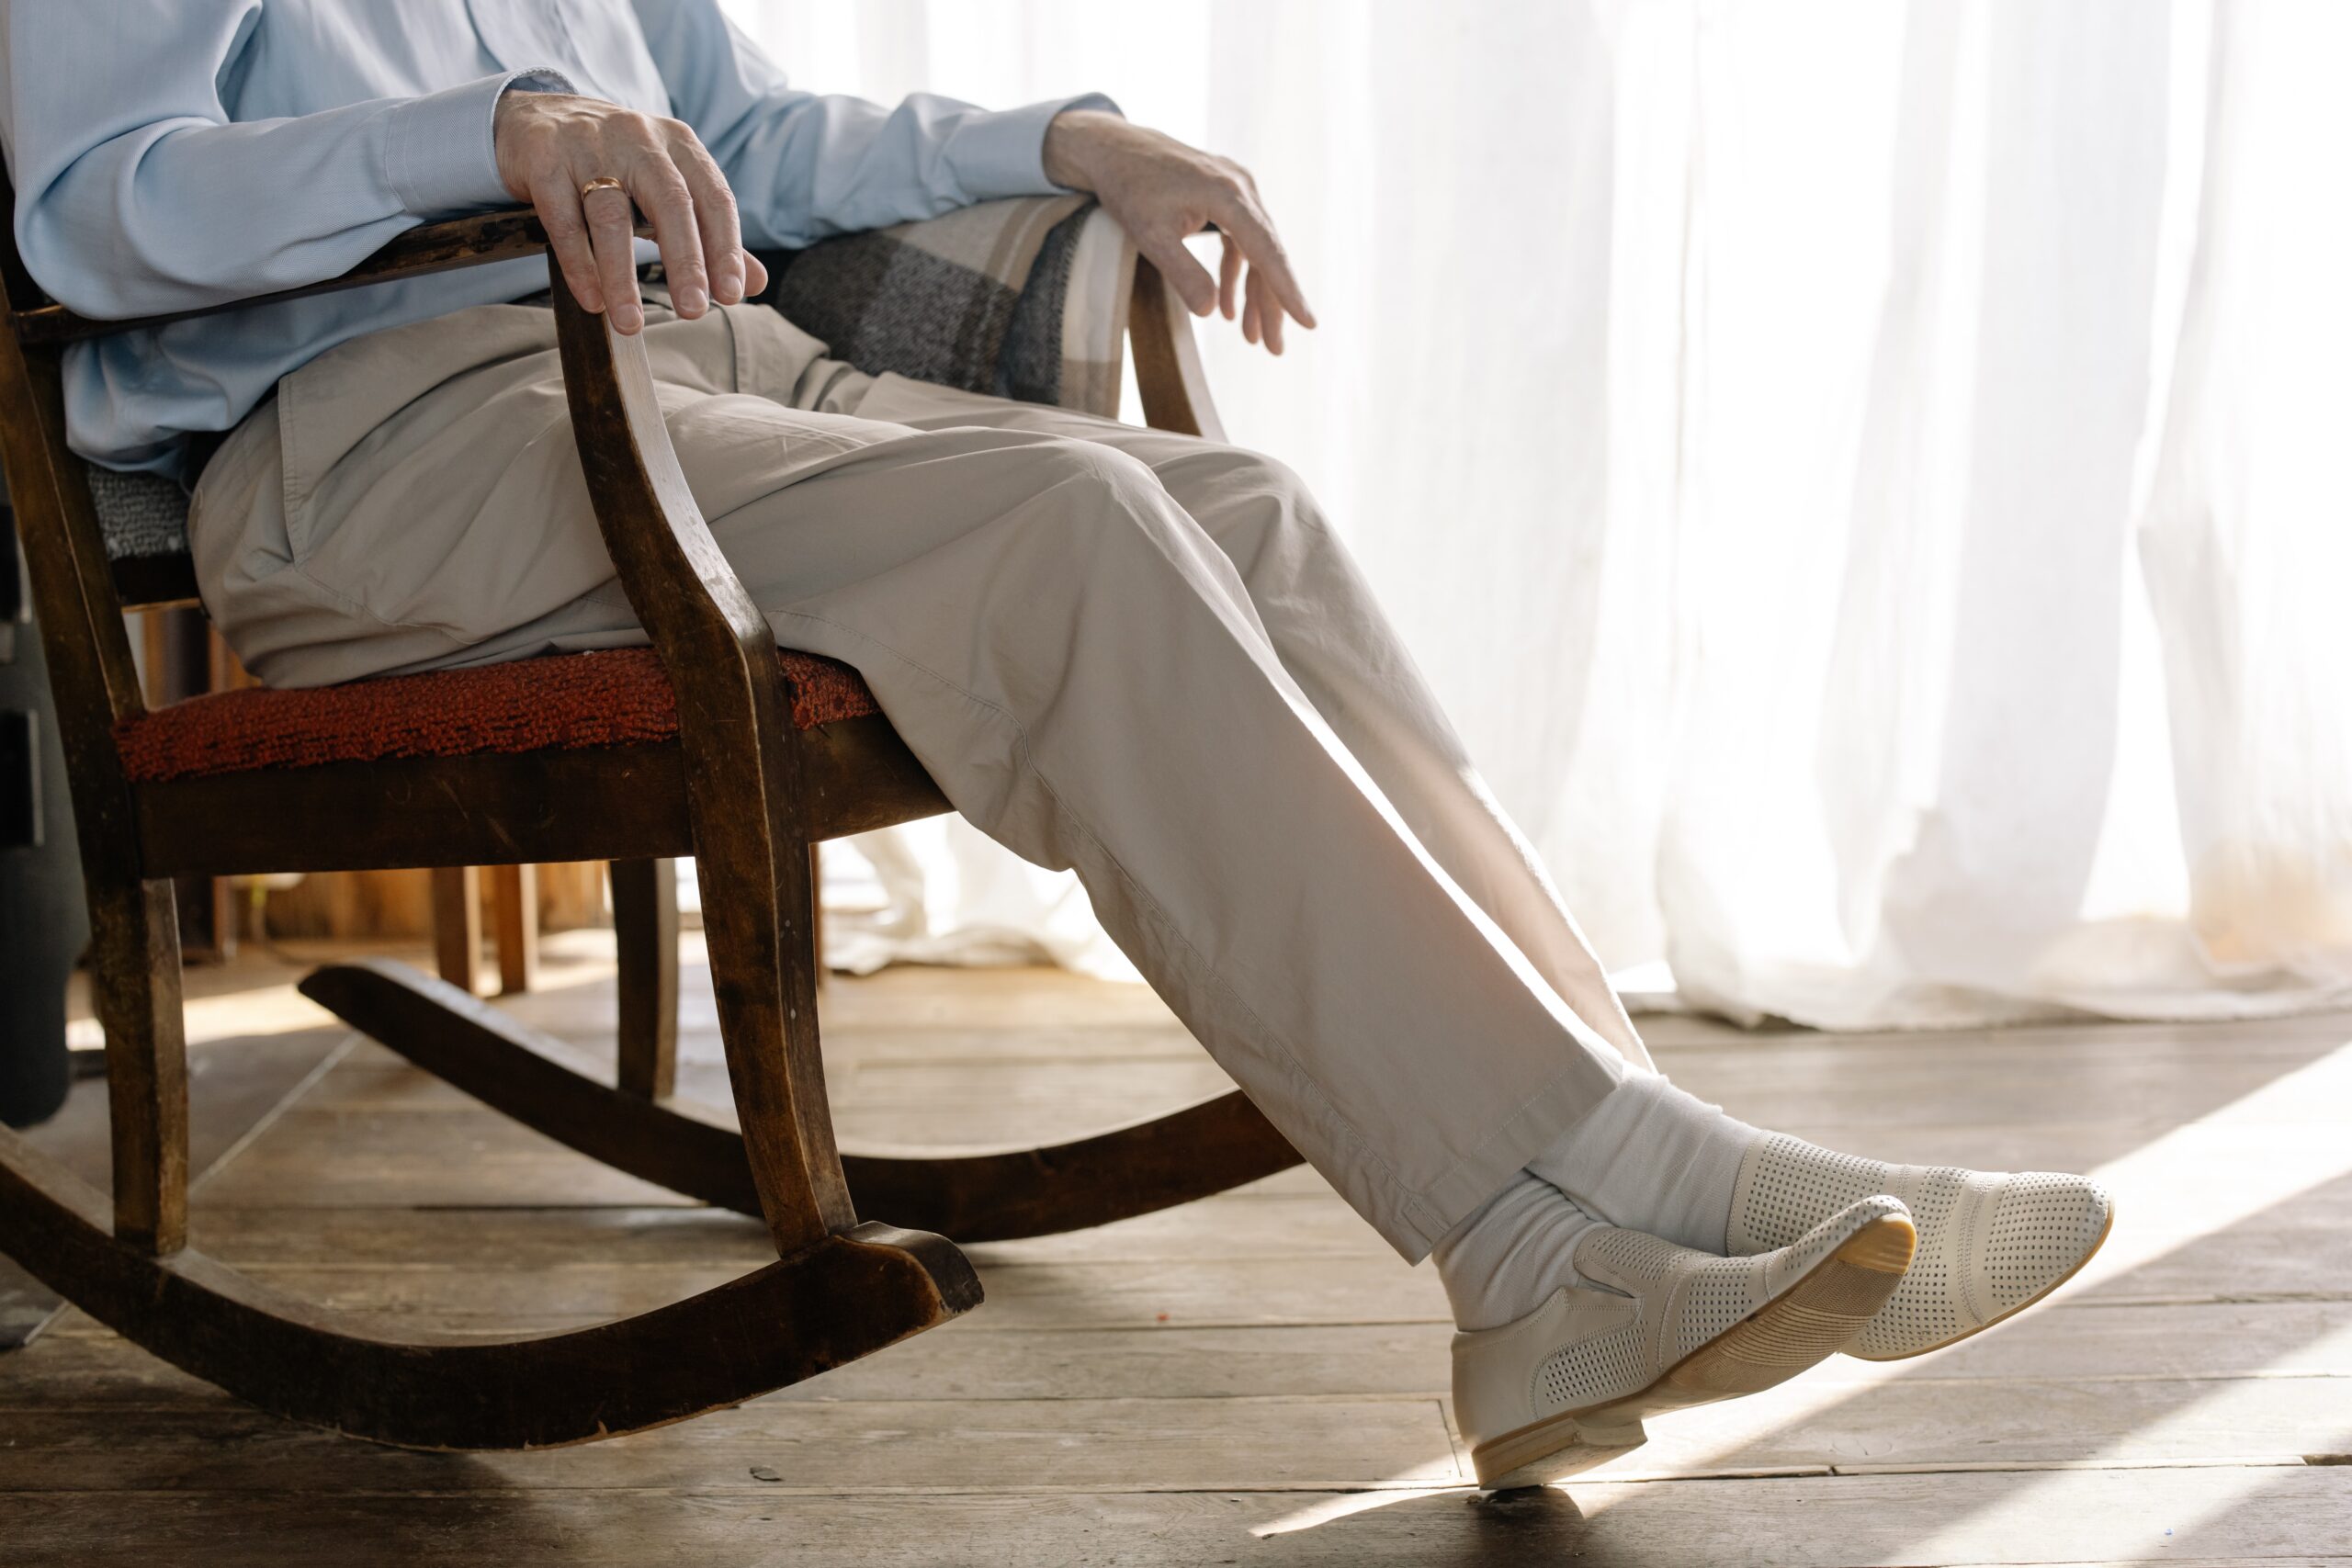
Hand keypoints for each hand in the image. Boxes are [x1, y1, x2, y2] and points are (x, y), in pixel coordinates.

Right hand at [493, 91, 768, 334]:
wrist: (538, 118)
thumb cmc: (618, 163)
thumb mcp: (668, 187)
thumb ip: (711, 233)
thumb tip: (758, 283)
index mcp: (679, 145)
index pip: (714, 197)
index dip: (726, 248)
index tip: (732, 295)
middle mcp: (638, 138)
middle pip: (669, 202)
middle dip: (685, 262)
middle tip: (693, 313)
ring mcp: (588, 146)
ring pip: (611, 216)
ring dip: (622, 276)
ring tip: (631, 324)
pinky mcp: (545, 161)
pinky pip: (563, 220)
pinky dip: (578, 264)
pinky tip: (593, 301)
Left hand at [1043, 110, 1315, 354]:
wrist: (1113, 148)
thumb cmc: (1129, 188)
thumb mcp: (1150, 235)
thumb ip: (1183, 273)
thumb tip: (1209, 314)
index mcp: (1228, 195)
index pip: (1266, 250)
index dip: (1287, 290)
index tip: (1307, 322)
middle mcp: (1241, 188)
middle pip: (1267, 254)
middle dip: (1271, 304)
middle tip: (1274, 350)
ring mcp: (1236, 188)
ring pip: (1256, 249)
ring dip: (1253, 293)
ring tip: (1251, 337)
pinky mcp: (1225, 195)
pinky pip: (1240, 240)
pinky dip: (1235, 273)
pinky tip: (1225, 307)